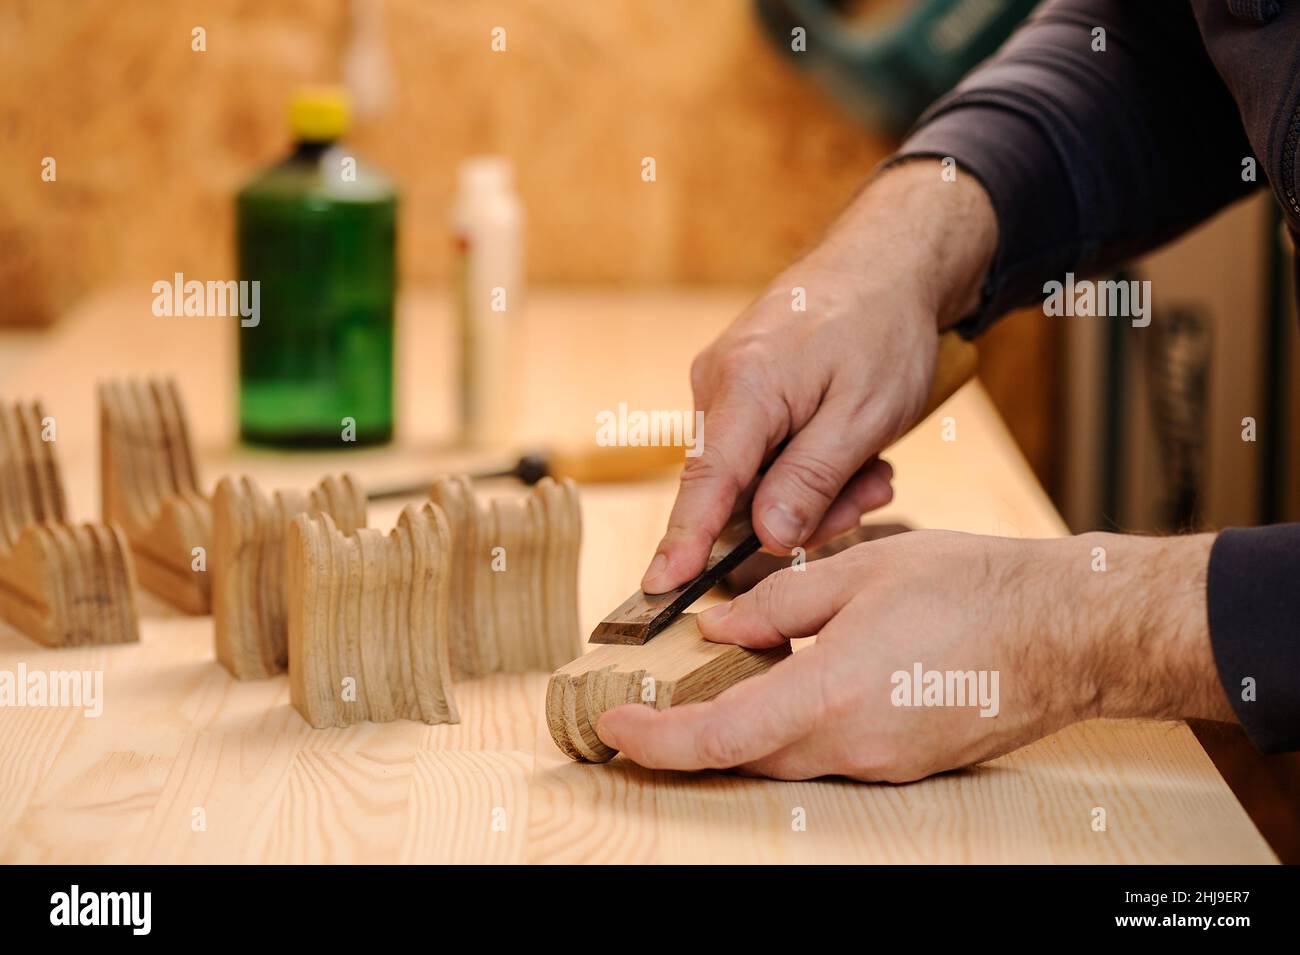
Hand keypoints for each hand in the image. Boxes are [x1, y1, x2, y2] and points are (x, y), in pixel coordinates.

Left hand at [600, 530, 1234, 781]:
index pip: (719, 738)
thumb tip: (720, 629)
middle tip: (650, 705)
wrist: (1067, 631)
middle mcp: (853, 744)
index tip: (614, 727)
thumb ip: (777, 606)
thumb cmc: (973, 588)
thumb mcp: (859, 572)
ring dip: (744, 728)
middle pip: (745, 756)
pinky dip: (793, 725)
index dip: (657, 740)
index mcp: (832, 693)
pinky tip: (795, 681)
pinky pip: (829, 753)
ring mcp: (884, 763)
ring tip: (721, 681)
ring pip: (786, 757)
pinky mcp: (907, 763)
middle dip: (689, 736)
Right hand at [642, 160, 997, 593]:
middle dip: (804, 509)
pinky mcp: (740, 390)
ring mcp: (725, 385)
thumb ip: (811, 480)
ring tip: (872, 464)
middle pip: (736, 489)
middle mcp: (718, 384)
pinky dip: (807, 462)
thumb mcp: (865, 414)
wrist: (887, 262)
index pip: (706, 483)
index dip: (684, 541)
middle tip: (872, 490)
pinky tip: (851, 448)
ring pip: (755, 476)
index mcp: (746, 386)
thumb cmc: (883, 328)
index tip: (660, 587)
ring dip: (815, 486)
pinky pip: (762, 452)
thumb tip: (767, 536)